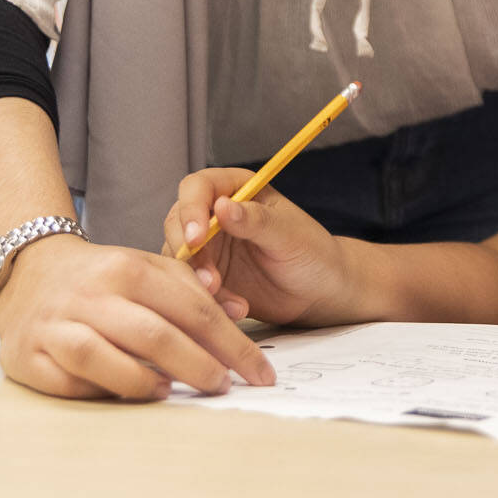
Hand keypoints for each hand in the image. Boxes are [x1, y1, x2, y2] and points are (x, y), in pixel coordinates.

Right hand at [0, 233, 275, 400]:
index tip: (259, 372)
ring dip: (144, 381)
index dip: (232, 344)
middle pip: (154, 335)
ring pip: (102, 358)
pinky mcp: (28, 355)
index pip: (193, 309)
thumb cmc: (104, 278)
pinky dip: (101, 391)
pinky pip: (68, 382)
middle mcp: (92, 294)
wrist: (29, 273)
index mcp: (128, 268)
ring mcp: (56, 325)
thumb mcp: (149, 270)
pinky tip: (128, 394)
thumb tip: (241, 309)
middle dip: (199, 366)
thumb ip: (195, 289)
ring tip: (175, 391)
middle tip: (224, 386)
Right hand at [163, 168, 357, 328]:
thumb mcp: (288, 234)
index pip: (197, 188)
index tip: (196, 237)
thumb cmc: (313, 252)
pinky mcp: (207, 277)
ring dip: (195, 281)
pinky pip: (190, 287)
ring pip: (180, 259)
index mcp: (236, 189)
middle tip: (209, 280)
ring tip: (226, 299)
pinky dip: (208, 301)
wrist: (320, 292)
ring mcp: (208, 247)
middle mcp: (215, 215)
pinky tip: (236, 310)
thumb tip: (222, 206)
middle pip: (177, 224)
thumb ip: (255, 221)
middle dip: (189, 253)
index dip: (191, 209)